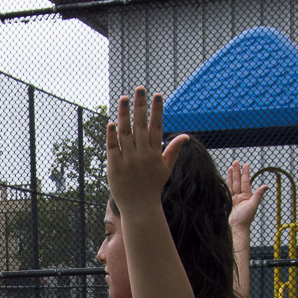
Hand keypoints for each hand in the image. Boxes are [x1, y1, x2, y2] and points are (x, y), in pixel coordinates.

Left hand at [105, 87, 188, 217]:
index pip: (157, 127)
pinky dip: (112, 136)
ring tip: (123, 98)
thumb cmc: (152, 187)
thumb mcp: (165, 169)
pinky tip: (111, 123)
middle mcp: (142, 155)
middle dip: (141, 106)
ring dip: (124, 115)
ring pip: (125, 133)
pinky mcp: (114, 168)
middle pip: (141, 126)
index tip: (157, 95)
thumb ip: (173, 150)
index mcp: (155, 153)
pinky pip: (113, 148)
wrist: (140, 209)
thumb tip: (186, 136)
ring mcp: (128, 161)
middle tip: (140, 89)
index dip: (157, 110)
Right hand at [227, 161, 267, 231]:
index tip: (245, 165)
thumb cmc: (245, 219)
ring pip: (231, 185)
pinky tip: (222, 179)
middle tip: (236, 161)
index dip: (245, 173)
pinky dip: (223, 185)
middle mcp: (239, 197)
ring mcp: (232, 200)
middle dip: (236, 171)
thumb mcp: (253, 205)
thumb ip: (258, 195)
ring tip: (230, 167)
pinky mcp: (225, 203)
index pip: (246, 182)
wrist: (235, 228)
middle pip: (238, 181)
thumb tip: (266, 186)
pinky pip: (225, 192)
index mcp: (247, 196)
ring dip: (230, 176)